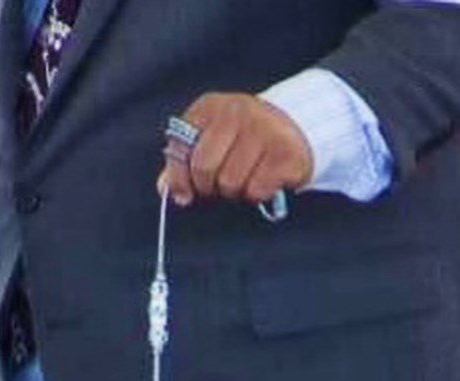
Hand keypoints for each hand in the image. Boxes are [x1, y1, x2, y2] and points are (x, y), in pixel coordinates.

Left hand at [159, 93, 312, 207]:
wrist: (295, 127)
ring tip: (244, 180)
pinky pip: (256, 190)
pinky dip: (257, 194)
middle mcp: (236, 112)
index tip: (184, 195)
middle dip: (209, 187)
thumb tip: (164, 188)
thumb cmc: (245, 138)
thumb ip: (185, 161)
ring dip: (235, 191)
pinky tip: (263, 181)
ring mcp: (263, 130)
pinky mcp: (284, 153)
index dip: (179, 176)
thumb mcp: (212, 139)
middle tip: (219, 186)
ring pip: (230, 182)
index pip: (181, 145)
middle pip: (204, 168)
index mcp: (210, 106)